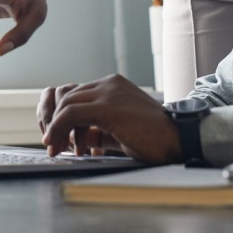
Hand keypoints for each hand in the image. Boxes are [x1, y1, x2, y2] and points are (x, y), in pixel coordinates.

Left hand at [38, 74, 181, 163]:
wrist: (179, 138)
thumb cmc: (154, 138)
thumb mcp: (120, 131)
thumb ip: (98, 130)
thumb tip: (77, 138)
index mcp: (112, 86)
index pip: (75, 95)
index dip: (62, 117)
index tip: (58, 138)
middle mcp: (108, 83)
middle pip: (67, 97)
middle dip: (56, 122)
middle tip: (53, 145)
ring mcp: (108, 91)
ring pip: (66, 104)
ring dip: (57, 128)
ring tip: (57, 148)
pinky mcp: (107, 106)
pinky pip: (71, 113)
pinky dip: (59, 128)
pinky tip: (58, 144)